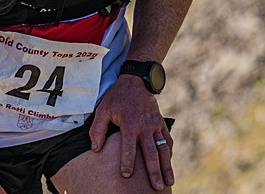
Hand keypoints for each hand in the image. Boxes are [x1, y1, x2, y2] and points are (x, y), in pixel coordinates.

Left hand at [88, 74, 173, 189]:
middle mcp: (145, 126)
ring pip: (163, 149)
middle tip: (156, 187)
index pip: (128, 148)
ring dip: (166, 166)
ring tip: (168, 182)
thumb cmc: (117, 96)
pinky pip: (167, 140)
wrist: (136, 81)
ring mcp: (155, 125)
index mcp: (129, 124)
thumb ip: (97, 129)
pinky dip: (169, 153)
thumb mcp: (103, 108)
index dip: (127, 162)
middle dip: (154, 171)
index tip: (126, 175)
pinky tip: (169, 164)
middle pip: (151, 152)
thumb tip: (95, 149)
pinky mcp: (161, 123)